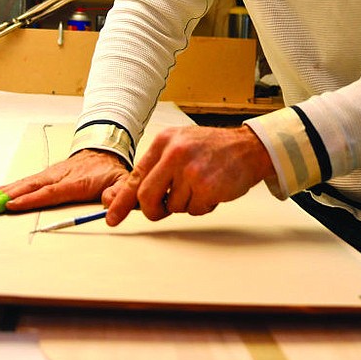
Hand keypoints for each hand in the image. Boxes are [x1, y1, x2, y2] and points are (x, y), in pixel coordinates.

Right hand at [0, 149, 127, 213]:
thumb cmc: (110, 170)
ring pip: (26, 183)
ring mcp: (51, 174)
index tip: (14, 204)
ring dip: (6, 191)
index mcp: (76, 182)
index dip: (32, 199)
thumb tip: (111, 203)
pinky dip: (10, 186)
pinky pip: (26, 181)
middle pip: (32, 187)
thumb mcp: (122, 180)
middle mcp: (60, 176)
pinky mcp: (46, 175)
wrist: (105, 151)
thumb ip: (118, 192)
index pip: (51, 192)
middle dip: (11, 196)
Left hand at [104, 125, 272, 225]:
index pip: (135, 176)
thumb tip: (124, 198)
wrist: (249, 148)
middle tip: (161, 210)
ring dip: (185, 204)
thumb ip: (155, 170)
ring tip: (200, 187)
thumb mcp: (179, 147)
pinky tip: (212, 191)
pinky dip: (201, 207)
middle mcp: (175, 153)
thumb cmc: (212, 150)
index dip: (121, 201)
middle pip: (147, 196)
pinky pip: (193, 210)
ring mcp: (191, 170)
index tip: (111, 217)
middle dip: (152, 210)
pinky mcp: (207, 186)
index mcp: (164, 142)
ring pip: (172, 206)